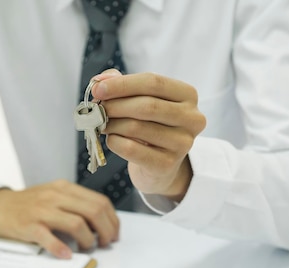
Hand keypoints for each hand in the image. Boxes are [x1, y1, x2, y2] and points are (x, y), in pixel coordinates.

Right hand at [0, 180, 119, 258]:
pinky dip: (61, 248)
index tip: (114, 234)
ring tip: (87, 249)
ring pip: (77, 224)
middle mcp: (55, 196)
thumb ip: (73, 205)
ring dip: (88, 241)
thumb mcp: (52, 196)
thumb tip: (100, 224)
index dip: (112, 220)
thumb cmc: (26, 205)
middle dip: (106, 231)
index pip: (99, 201)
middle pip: (94, 211)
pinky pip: (49, 237)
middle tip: (105, 244)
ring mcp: (41, 210)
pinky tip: (66, 255)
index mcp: (64, 188)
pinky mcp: (28, 226)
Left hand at [91, 70, 205, 200]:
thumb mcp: (141, 100)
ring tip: (102, 124)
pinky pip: (131, 149)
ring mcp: (182, 143)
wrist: (159, 165)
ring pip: (136, 128)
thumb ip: (122, 85)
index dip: (122, 84)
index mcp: (187, 95)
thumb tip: (100, 80)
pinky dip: (114, 142)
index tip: (98, 89)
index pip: (154, 82)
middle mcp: (191, 118)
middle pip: (147, 105)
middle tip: (96, 108)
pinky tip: (111, 139)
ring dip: (112, 124)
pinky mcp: (167, 165)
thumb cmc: (150, 126)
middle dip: (115, 105)